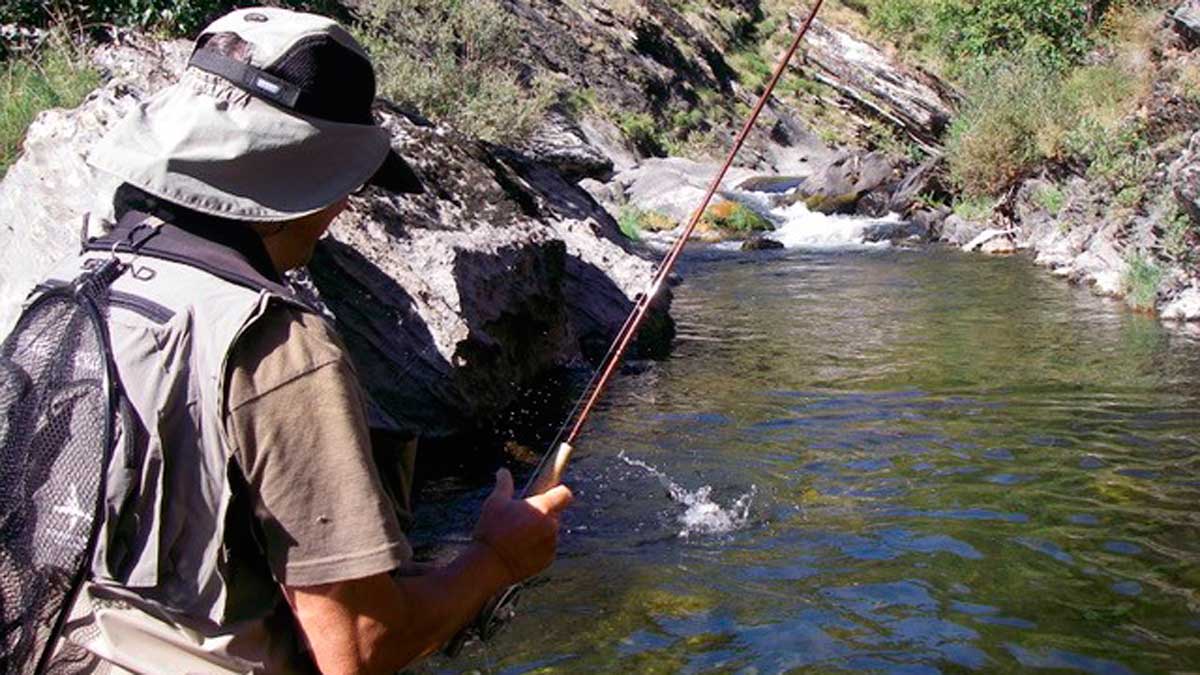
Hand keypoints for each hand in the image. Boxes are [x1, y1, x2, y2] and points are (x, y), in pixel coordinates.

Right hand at [472, 468, 572, 585]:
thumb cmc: (491, 531)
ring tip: (518, 535)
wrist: (489, 565)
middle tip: (522, 517)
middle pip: (555, 514)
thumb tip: (503, 471)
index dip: (558, 492)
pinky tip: (520, 548)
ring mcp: (551, 544)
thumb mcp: (494, 502)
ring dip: (540, 530)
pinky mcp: (548, 560)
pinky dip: (538, 546)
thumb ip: (504, 484)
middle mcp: (552, 526)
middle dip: (543, 513)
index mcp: (543, 508)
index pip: (565, 494)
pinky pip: (547, 548)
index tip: (549, 493)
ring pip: (550, 531)